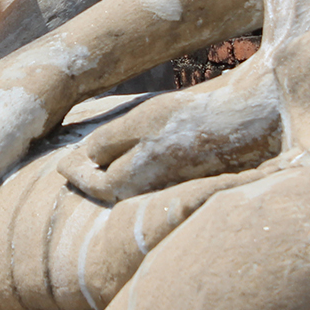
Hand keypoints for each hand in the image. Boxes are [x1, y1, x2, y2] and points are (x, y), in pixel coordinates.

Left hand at [55, 55, 282, 203]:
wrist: (249, 117)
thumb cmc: (189, 116)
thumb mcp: (140, 121)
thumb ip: (110, 142)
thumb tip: (87, 157)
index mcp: (135, 182)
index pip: (96, 184)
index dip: (76, 173)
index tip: (61, 166)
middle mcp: (153, 193)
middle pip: (115, 190)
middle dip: (93, 178)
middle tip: (73, 165)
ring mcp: (175, 188)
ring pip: (136, 187)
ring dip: (115, 174)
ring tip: (101, 159)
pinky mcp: (194, 178)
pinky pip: (156, 181)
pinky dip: (140, 171)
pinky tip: (139, 155)